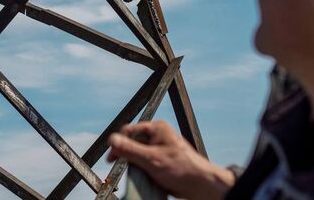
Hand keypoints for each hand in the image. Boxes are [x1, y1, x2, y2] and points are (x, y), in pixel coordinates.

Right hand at [107, 121, 234, 199]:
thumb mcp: (152, 159)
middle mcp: (157, 137)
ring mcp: (159, 149)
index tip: (112, 157)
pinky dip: (141, 171)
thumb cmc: (182, 168)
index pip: (129, 131)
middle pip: (133, 143)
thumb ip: (130, 149)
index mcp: (157, 129)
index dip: (119, 143)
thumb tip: (112, 139)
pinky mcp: (161, 161)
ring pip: (138, 155)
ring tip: (136, 174)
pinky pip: (145, 164)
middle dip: (126, 156)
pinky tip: (143, 177)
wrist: (200, 185)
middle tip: (119, 167)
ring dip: (134, 165)